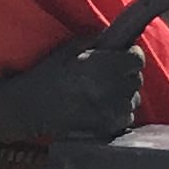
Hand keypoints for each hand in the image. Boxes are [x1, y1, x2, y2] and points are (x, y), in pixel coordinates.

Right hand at [0, 32, 145, 144]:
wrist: (31, 107)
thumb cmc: (48, 75)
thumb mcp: (69, 49)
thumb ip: (97, 43)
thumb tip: (119, 41)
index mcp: (102, 67)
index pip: (137, 59)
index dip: (132, 55)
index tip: (125, 55)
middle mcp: (111, 89)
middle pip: (137, 79)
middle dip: (126, 74)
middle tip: (109, 73)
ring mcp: (113, 111)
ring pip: (134, 99)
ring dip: (124, 94)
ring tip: (102, 91)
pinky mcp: (110, 127)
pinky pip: (127, 116)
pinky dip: (118, 111)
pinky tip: (100, 106)